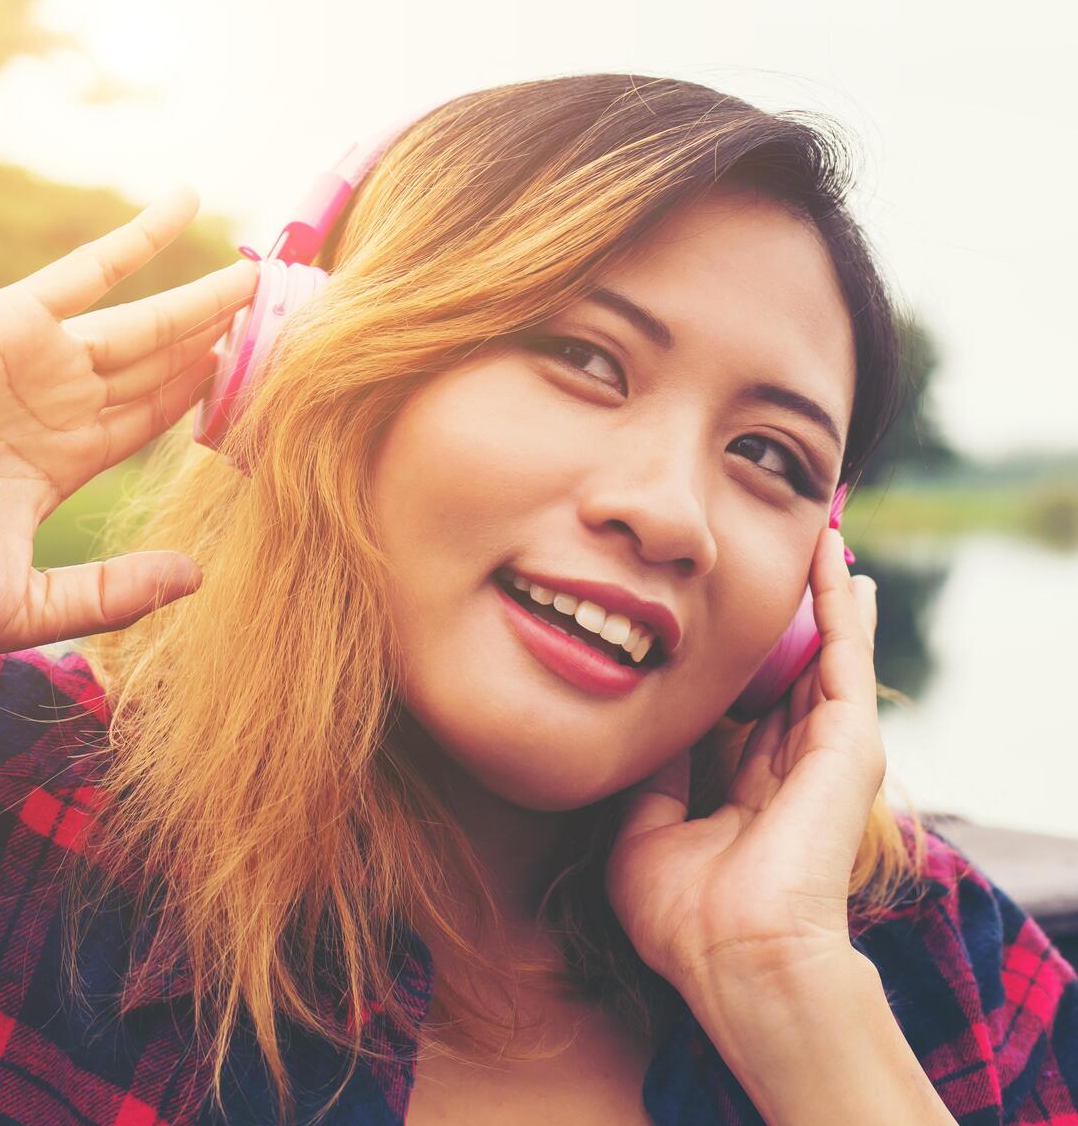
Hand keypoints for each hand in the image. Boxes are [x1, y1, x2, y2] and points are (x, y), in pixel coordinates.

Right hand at [0, 189, 258, 649]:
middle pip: (167, 362)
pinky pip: (92, 266)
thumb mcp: (24, 606)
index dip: (216, 395)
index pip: (160, 415)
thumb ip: (112, 591)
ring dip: (207, 294)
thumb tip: (198, 574)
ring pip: (148, 318)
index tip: (279, 377)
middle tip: (293, 315)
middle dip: (227, 341)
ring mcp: (42, 355)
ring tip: (267, 271)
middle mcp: (62, 399)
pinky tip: (188, 202)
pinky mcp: (14, 317)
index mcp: (67, 457)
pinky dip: (139, 234)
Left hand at [604, 526, 882, 1000]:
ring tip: (822, 538)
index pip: (754, 712)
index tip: (732, 619)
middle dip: (793, 619)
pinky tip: (832, 558)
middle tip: (788, 557)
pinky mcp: (850, 743)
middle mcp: (797, 768)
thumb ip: (651, 775)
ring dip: (822, 595)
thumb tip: (646, 718)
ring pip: (827, 653)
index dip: (744, 665)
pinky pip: (845, 653)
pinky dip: (838, 601)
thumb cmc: (688, 919)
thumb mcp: (645, 833)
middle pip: (799, 673)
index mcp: (753, 792)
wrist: (738, 957)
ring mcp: (829, 754)